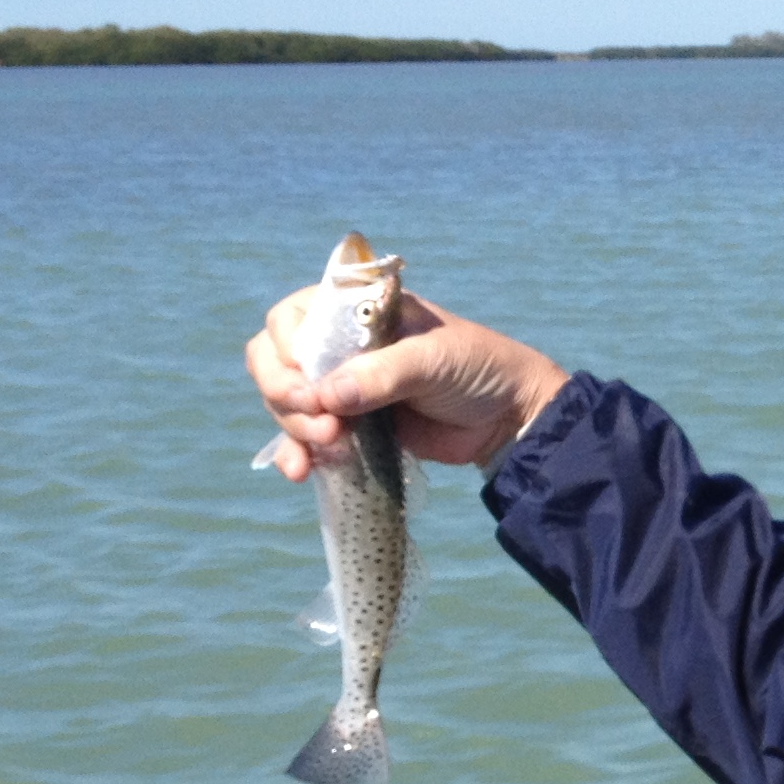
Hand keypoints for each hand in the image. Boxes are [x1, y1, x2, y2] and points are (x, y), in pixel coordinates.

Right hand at [246, 286, 569, 481]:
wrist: (508, 419)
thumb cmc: (477, 369)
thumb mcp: (433, 361)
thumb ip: (381, 375)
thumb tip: (324, 396)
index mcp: (356, 311)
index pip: (290, 318)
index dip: (286, 348)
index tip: (309, 381)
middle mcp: (339, 345)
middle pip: (275, 362)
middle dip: (286, 394)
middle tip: (322, 423)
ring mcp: (341, 387)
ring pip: (285, 403)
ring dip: (293, 427)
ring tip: (330, 445)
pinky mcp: (349, 427)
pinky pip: (304, 438)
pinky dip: (296, 454)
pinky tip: (301, 472)